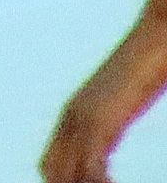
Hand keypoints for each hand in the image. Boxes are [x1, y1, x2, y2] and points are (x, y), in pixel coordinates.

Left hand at [45, 9, 166, 182]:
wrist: (154, 37)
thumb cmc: (144, 67)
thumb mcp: (118, 102)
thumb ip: (107, 121)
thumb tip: (107, 136)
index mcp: (73, 114)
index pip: (50, 162)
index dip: (59, 181)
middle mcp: (72, 116)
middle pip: (51, 170)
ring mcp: (84, 116)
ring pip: (65, 171)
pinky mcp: (102, 118)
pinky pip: (92, 165)